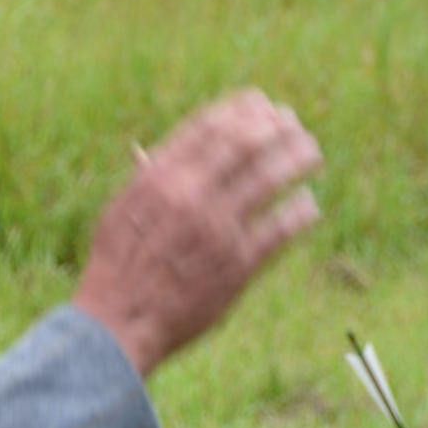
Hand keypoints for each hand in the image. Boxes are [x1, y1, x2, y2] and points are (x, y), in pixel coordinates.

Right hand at [72, 90, 321, 379]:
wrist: (118, 324)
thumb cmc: (116, 267)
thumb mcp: (118, 211)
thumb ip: (145, 179)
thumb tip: (152, 149)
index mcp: (159, 178)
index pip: (210, 126)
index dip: (241, 109)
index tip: (260, 103)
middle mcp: (190, 196)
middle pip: (246, 143)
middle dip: (276, 126)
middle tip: (293, 123)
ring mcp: (217, 230)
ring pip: (271, 178)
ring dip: (298, 158)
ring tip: (312, 154)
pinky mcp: (238, 266)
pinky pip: (281, 228)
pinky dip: (301, 211)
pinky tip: (309, 204)